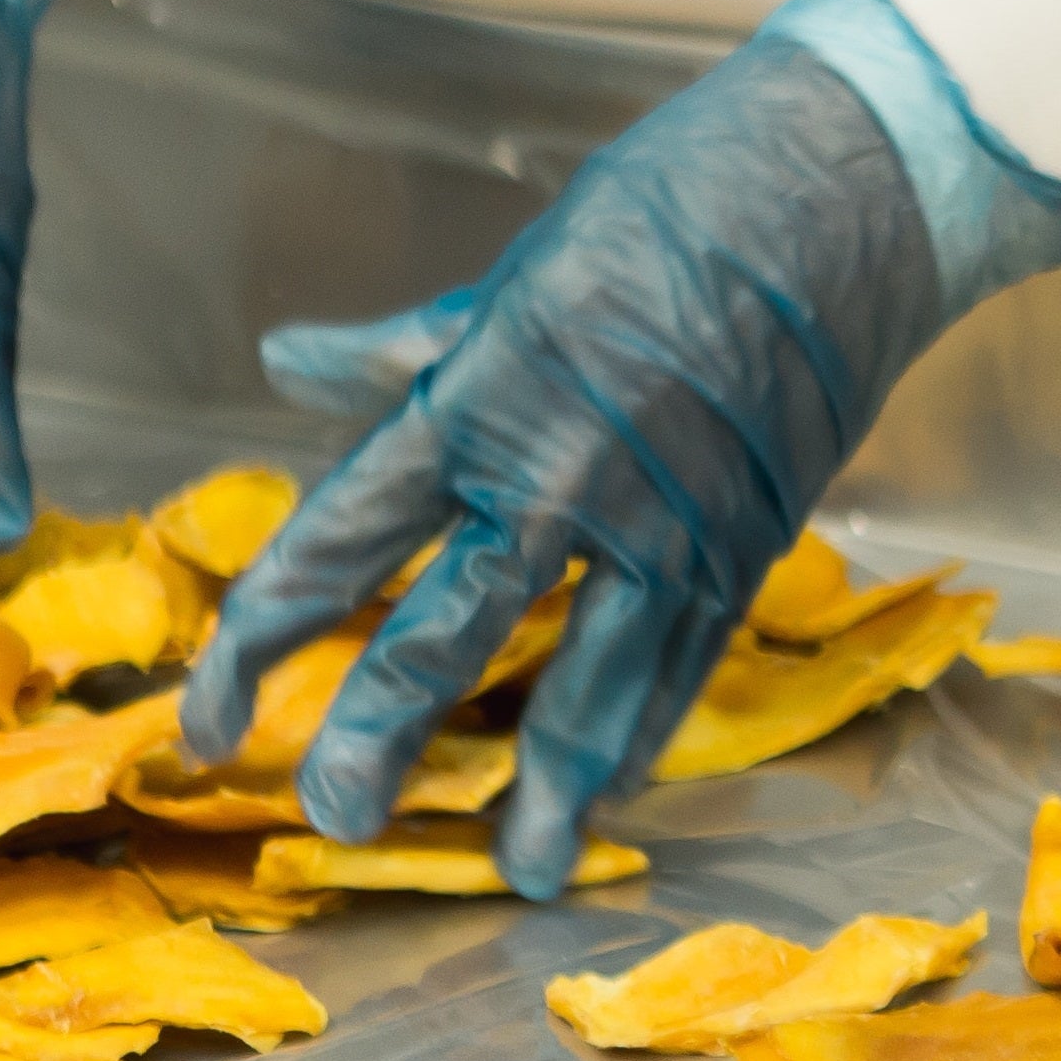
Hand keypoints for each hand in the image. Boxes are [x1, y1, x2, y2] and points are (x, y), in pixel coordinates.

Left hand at [180, 0, 1060, 895]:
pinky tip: (621, 785)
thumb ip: (408, 349)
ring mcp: (666, 523)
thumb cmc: (676, 205)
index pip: (337, 543)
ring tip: (522, 867)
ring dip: (547, 784)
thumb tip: (290, 364)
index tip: (211, 709)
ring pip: (588, 683)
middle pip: (444, 638)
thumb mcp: (515, 271)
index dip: (262, 638)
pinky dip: (648, 728)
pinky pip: (687, 662)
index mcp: (478, 399)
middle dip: (379, 738)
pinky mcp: (752, 541)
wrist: (849, 193)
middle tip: (332, 815)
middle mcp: (560, 478)